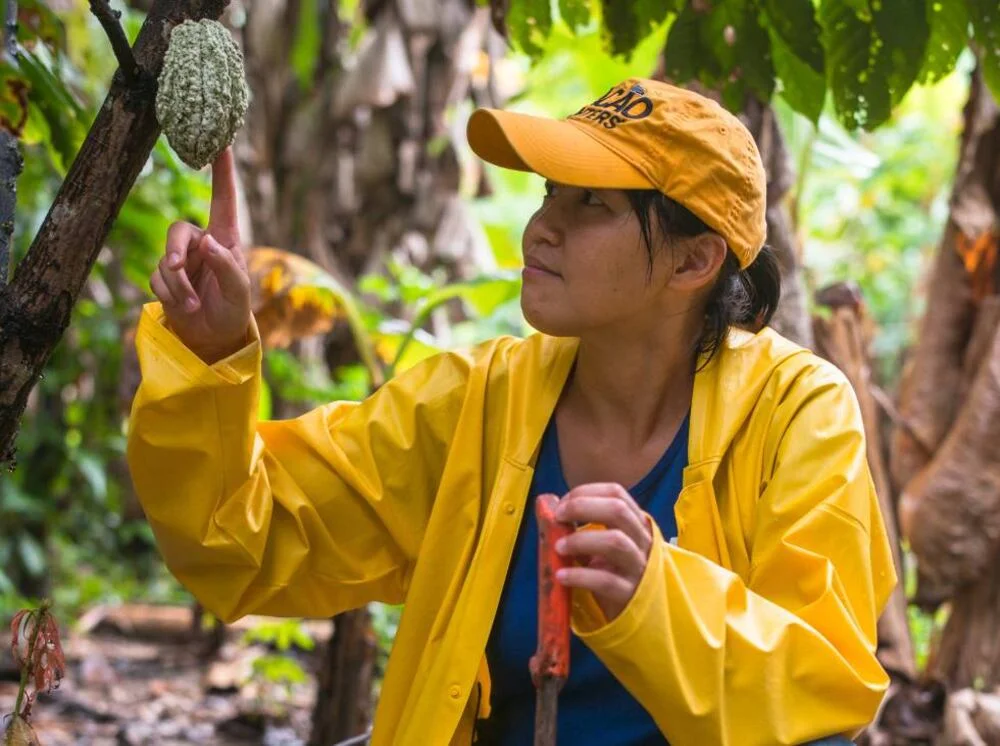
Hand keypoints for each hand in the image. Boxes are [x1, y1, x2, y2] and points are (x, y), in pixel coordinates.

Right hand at [150, 147, 251, 364]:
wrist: (212, 338)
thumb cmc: (233, 310)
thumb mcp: (239, 292)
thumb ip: (227, 267)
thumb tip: (207, 243)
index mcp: (225, 240)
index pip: (223, 200)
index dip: (222, 173)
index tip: (221, 143)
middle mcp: (201, 244)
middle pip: (177, 231)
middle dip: (174, 251)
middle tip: (175, 268)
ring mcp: (181, 260)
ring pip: (164, 260)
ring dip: (177, 285)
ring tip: (192, 305)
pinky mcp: (164, 278)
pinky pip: (156, 279)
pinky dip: (169, 295)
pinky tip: (184, 308)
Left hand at [554, 483, 653, 621]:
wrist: (635, 614)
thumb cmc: (611, 571)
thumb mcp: (599, 545)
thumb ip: (578, 526)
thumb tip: (545, 506)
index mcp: (634, 524)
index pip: (616, 494)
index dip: (586, 492)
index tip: (562, 503)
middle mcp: (641, 541)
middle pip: (618, 511)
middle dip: (583, 507)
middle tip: (558, 517)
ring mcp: (638, 567)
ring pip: (616, 542)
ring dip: (581, 540)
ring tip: (558, 547)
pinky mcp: (629, 594)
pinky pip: (606, 580)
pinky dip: (579, 575)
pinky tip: (562, 575)